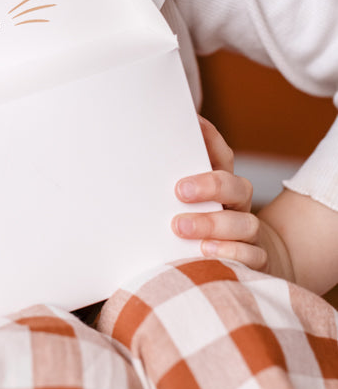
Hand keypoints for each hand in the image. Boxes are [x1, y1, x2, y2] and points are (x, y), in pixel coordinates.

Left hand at [171, 116, 291, 275]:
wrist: (240, 263)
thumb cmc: (198, 228)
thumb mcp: (184, 204)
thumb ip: (167, 185)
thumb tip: (133, 158)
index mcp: (222, 187)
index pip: (222, 156)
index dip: (210, 138)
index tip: (192, 125)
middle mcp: (238, 207)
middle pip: (237, 187)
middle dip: (210, 185)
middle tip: (179, 191)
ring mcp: (249, 234)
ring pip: (245, 223)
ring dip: (212, 224)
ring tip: (180, 227)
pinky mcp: (255, 260)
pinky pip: (252, 256)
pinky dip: (231, 253)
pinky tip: (205, 252)